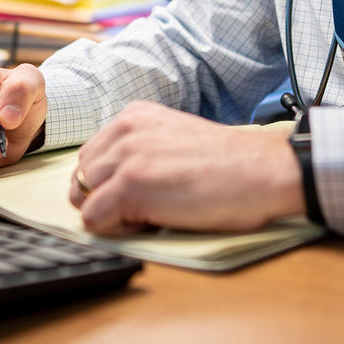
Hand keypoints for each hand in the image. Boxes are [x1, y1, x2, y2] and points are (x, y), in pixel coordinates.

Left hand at [69, 101, 303, 234]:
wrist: (262, 170)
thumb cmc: (226, 162)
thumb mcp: (172, 136)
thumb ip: (139, 147)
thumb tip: (110, 180)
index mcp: (133, 115)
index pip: (91, 155)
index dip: (109, 181)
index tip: (139, 191)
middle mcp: (125, 129)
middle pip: (81, 176)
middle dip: (103, 197)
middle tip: (143, 207)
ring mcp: (126, 156)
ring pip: (81, 197)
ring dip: (108, 213)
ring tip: (148, 213)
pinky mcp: (132, 185)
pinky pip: (93, 218)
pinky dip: (112, 229)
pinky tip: (148, 223)